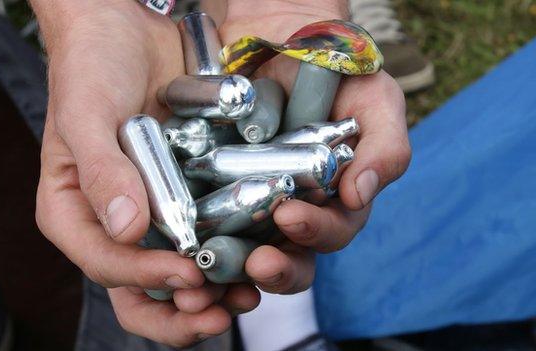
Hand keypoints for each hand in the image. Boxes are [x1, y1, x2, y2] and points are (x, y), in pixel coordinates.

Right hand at [32, 1, 256, 346]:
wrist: (125, 32)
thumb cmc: (90, 68)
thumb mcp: (86, 114)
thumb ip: (101, 171)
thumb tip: (127, 231)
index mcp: (76, 213)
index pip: (105, 264)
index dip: (146, 278)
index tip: (187, 274)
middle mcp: (115, 223)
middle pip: (140, 288)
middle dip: (180, 310)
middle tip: (218, 309)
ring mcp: (155, 213)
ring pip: (179, 272)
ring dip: (213, 292)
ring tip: (246, 295)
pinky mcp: (189, 195)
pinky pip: (210, 234)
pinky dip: (234, 253)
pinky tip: (260, 257)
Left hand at [197, 0, 410, 293]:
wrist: (285, 39)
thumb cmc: (340, 73)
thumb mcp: (375, 102)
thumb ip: (384, 148)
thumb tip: (360, 196)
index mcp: (334, 200)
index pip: (330, 232)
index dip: (315, 232)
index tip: (291, 215)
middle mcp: (294, 209)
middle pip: (288, 257)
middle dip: (275, 266)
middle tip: (257, 262)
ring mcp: (252, 201)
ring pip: (244, 249)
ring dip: (232, 263)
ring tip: (215, 260)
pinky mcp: (215, 187)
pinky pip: (205, 218)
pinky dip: (197, 233)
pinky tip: (186, 239)